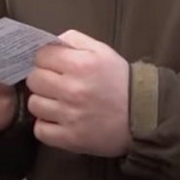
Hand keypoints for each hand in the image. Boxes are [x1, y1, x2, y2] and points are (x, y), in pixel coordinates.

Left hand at [25, 30, 132, 157]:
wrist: (145, 115)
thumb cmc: (121, 81)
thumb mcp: (102, 51)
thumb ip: (74, 40)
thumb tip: (51, 41)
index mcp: (80, 64)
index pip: (41, 56)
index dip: (45, 59)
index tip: (53, 65)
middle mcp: (72, 89)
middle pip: (34, 80)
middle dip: (42, 80)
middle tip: (55, 85)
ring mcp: (70, 116)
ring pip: (34, 105)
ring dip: (43, 103)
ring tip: (57, 104)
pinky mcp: (71, 139)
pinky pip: (40, 131)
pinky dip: (46, 127)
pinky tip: (57, 121)